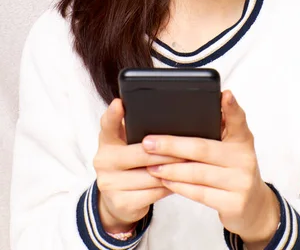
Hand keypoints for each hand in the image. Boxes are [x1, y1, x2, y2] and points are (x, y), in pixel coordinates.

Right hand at [94, 98, 184, 232]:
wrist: (117, 202)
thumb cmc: (130, 165)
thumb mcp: (127, 145)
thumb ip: (137, 130)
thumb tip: (166, 115)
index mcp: (106, 141)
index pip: (108, 125)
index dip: (113, 114)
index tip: (119, 103)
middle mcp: (103, 161)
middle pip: (141, 152)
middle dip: (167, 150)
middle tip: (189, 146)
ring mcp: (110, 183)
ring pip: (151, 174)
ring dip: (173, 170)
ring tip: (190, 164)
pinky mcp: (121, 202)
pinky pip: (153, 193)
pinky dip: (169, 186)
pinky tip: (179, 181)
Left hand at [143, 90, 279, 245]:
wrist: (253, 206)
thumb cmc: (233, 168)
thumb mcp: (231, 146)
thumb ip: (219, 128)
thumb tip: (190, 110)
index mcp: (243, 139)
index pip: (238, 119)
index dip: (231, 107)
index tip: (225, 94)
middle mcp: (245, 158)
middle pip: (203, 148)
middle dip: (172, 145)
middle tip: (149, 143)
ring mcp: (240, 181)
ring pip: (198, 173)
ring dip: (170, 169)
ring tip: (150, 165)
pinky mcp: (234, 203)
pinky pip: (199, 193)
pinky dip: (179, 187)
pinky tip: (165, 181)